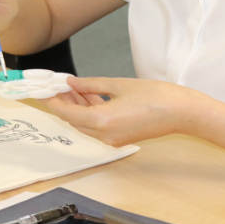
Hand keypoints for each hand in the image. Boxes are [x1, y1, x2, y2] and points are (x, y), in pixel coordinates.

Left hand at [43, 77, 205, 146]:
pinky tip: (87, 97)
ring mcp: (113, 140)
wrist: (182, 112)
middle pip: (73, 121)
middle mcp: (104, 135)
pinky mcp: (120, 138)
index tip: (42, 90)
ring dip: (76, 108)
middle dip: (63, 103)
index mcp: (101, 121)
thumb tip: (71, 83)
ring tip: (70, 88)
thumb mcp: (119, 85)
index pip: (66, 113)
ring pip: (85, 124)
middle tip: (56, 85)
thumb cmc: (156, 96)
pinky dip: (89, 113)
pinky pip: (97, 127)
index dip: (52, 101)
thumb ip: (91, 85)